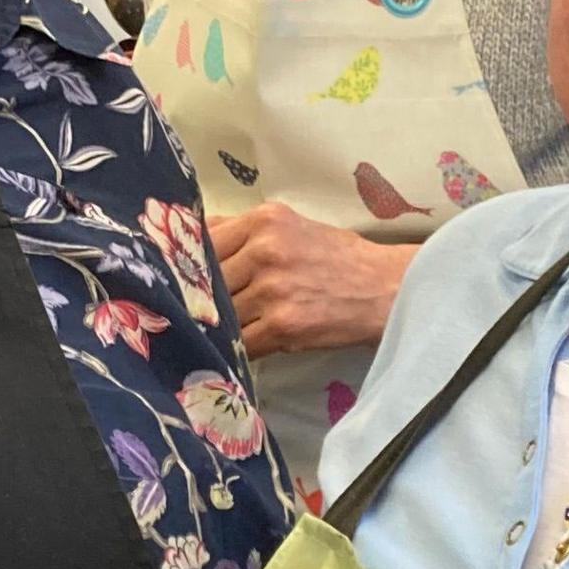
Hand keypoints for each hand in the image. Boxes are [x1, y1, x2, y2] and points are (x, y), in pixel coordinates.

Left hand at [207, 203, 418, 356]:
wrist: (386, 288)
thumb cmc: (338, 257)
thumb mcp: (291, 226)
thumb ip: (243, 231)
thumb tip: (192, 238)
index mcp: (264, 220)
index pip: (204, 242)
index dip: (189, 265)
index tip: (182, 279)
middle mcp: (265, 250)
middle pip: (208, 280)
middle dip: (201, 299)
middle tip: (197, 311)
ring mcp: (273, 289)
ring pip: (221, 313)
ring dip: (219, 326)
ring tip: (221, 330)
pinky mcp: (284, 325)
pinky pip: (242, 341)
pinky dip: (238, 348)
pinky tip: (241, 347)